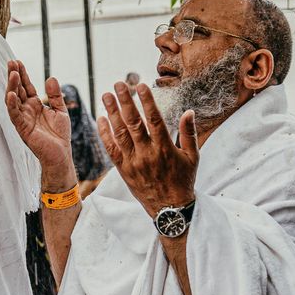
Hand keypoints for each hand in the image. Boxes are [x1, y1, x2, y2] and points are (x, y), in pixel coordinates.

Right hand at [5, 60, 71, 171]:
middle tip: (11, 62)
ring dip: (11, 87)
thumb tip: (51, 77)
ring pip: (13, 100)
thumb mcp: (60, 110)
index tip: (17, 61)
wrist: (61, 154)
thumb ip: (55, 95)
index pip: (26, 86)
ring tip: (12, 73)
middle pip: (18, 90)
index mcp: (35, 105)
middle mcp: (27, 110)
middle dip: (14, 76)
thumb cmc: (59, 134)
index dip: (22, 74)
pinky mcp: (23, 128)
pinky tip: (11, 94)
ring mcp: (23, 119)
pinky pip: (15, 115)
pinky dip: (12, 105)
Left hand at [97, 82, 197, 216]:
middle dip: (125, 102)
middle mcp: (147, 154)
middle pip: (133, 123)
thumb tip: (189, 111)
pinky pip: (112, 150)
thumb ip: (189, 133)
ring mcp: (133, 162)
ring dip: (112, 113)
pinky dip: (105, 134)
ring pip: (120, 134)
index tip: (140, 85)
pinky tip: (101, 119)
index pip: (154, 120)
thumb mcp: (192, 157)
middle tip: (118, 84)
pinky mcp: (124, 170)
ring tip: (106, 96)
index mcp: (165, 149)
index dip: (147, 101)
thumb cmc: (183, 180)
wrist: (169, 209)